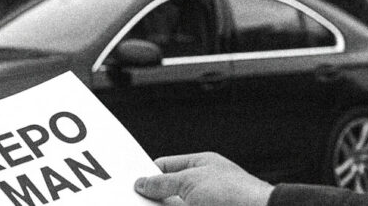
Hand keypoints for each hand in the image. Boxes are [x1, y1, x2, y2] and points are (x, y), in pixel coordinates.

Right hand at [134, 152, 274, 205]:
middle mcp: (204, 185)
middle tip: (132, 199)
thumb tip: (143, 183)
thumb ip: (163, 182)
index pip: (167, 166)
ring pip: (175, 205)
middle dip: (153, 195)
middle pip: (170, 190)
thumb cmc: (235, 192)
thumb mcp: (189, 181)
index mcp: (202, 165)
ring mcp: (206, 203)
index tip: (131, 183)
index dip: (148, 173)